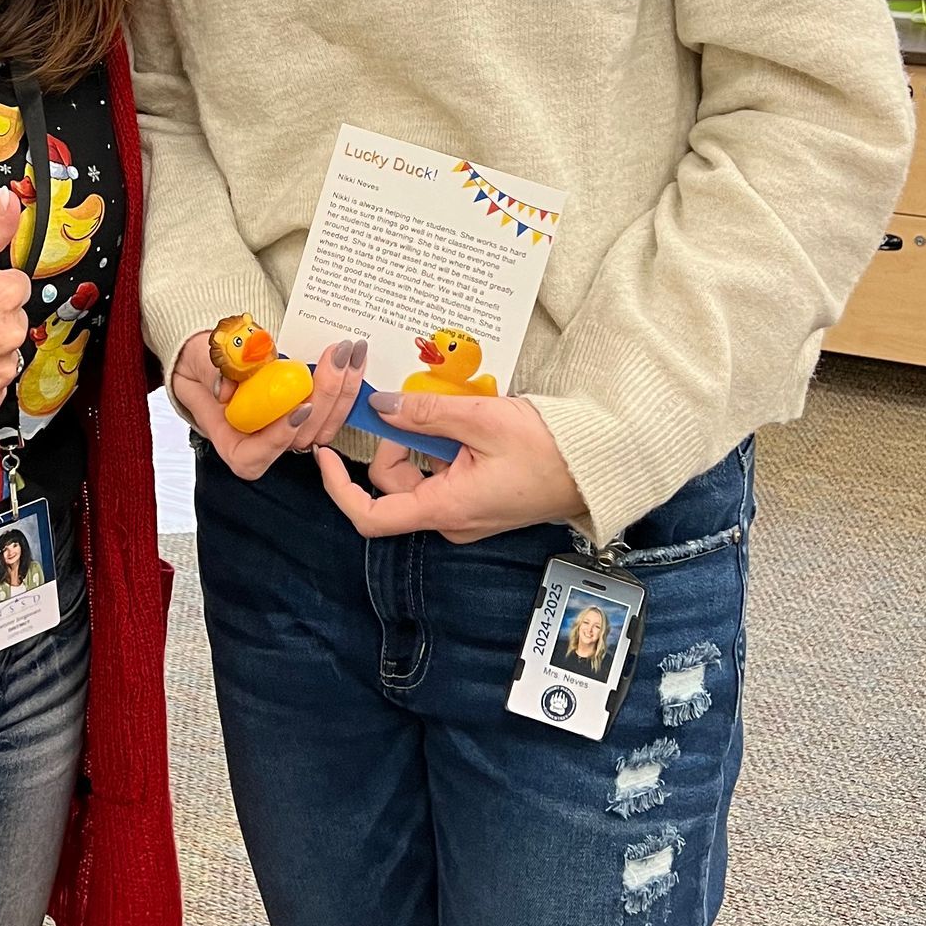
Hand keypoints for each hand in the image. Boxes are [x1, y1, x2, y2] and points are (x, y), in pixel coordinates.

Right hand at [172, 331, 367, 482]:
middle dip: (324, 397)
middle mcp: (263, 441)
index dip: (278, 437)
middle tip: (335, 358)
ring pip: (323, 425)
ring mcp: (289, 429)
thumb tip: (227, 387)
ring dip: (342, 388)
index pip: (253, 456)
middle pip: (299, 437)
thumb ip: (214, 371)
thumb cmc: (204, 362)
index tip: (298, 408)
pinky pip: (332, 409)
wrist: (216, 353)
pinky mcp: (307, 413)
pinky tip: (353, 357)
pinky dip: (344, 384)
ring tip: (349, 351)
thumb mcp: (202, 361)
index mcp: (231, 440)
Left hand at [316, 394, 580, 542]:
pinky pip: (444, 474)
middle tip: (422, 406)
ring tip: (458, 413)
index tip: (324, 454)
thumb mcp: (482, 419)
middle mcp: (451, 519)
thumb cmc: (550, 448)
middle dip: (398, 442)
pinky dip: (445, 447)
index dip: (338, 487)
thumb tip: (380, 406)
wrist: (600, 466)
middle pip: (394, 483)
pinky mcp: (480, 500)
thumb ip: (424, 413)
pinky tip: (469, 425)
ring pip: (419, 475)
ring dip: (425, 440)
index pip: (371, 515)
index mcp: (446, 508)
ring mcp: (466, 513)